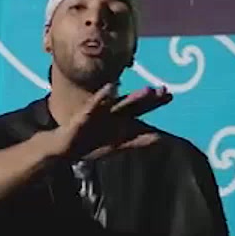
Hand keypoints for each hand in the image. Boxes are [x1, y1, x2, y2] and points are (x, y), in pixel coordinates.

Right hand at [42, 84, 173, 160]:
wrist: (65, 148)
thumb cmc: (92, 145)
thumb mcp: (118, 146)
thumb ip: (138, 141)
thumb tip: (160, 138)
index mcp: (119, 119)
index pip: (140, 108)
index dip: (154, 102)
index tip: (169, 94)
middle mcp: (111, 113)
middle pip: (133, 104)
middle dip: (148, 98)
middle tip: (163, 89)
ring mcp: (99, 113)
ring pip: (119, 104)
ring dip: (133, 98)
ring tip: (147, 91)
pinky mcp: (85, 116)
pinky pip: (94, 105)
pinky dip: (102, 96)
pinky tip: (111, 87)